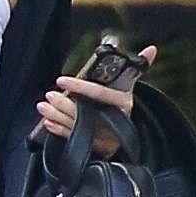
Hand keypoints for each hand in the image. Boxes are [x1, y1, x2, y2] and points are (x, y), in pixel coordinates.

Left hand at [37, 46, 157, 156]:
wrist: (127, 127)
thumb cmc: (120, 100)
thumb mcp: (128, 84)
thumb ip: (134, 68)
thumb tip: (152, 49)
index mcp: (124, 101)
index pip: (100, 93)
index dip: (80, 86)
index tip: (61, 80)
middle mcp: (117, 119)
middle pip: (87, 112)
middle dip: (65, 104)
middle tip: (49, 95)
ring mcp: (108, 135)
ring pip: (79, 126)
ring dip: (58, 116)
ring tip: (43, 106)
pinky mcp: (99, 148)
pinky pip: (76, 139)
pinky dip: (60, 131)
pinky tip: (48, 123)